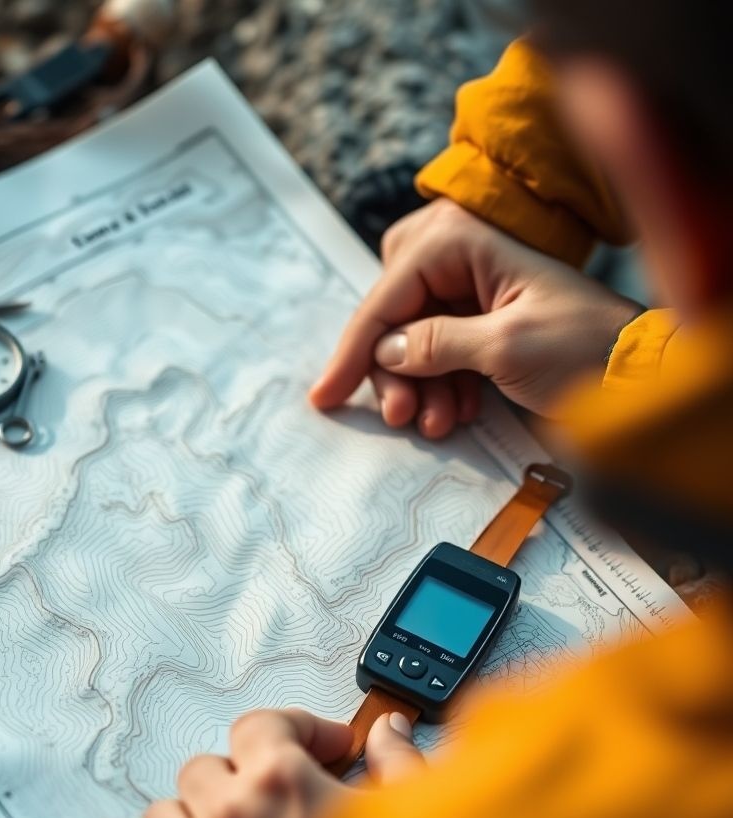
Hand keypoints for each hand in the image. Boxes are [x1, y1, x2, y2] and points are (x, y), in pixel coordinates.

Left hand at [118, 709, 422, 817]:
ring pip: (162, 816)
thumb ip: (398, 767)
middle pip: (204, 768)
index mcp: (282, 782)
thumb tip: (390, 733)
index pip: (259, 725)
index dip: (292, 731)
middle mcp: (229, 817)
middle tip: (270, 805)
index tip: (312, 747)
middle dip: (238, 781)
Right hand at [309, 199, 642, 433]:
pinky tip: (460, 412)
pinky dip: (439, 388)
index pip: (389, 297)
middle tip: (402, 415)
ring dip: (417, 387)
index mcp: (465, 243)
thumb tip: (385, 353)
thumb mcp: (507, 346)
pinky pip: (436, 356)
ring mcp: (470, 294)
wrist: (641, 375)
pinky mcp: (480, 326)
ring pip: (410, 342)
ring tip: (440, 422)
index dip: (356, 349)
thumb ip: (437, 345)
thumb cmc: (587, 346)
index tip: (328, 394)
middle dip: (393, 371)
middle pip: (392, 319)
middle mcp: (461, 261)